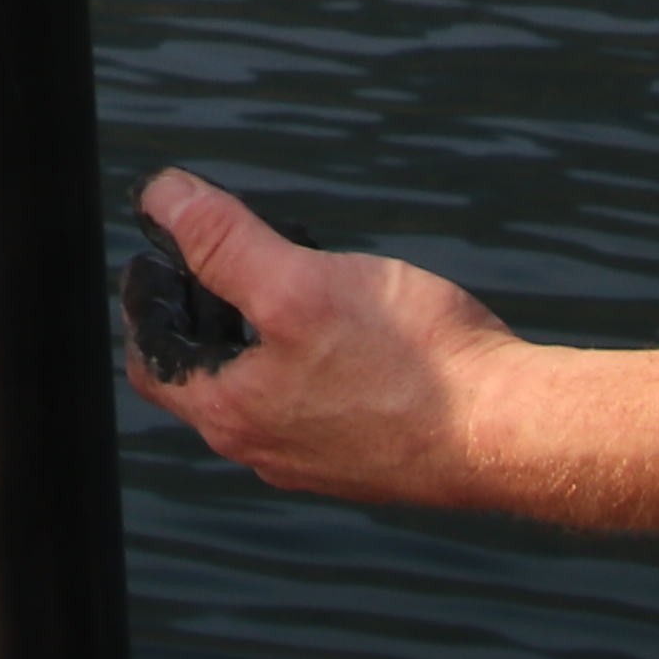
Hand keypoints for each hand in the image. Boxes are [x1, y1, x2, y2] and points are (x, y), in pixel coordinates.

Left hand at [120, 168, 507, 507]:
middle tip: (224, 256)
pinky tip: (351, 327)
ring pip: (263, 390)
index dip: (147, 305)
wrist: (511, 430)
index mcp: (233, 414)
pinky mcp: (369, 456)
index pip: (151, 364)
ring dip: (261, 337)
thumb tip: (162, 199)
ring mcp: (320, 460)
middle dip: (207, 313)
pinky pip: (317, 404)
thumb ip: (223, 240)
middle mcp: (267, 449)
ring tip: (291, 279)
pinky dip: (311, 360)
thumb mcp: (301, 281)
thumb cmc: (414, 364)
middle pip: (206, 377)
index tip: (160, 255)